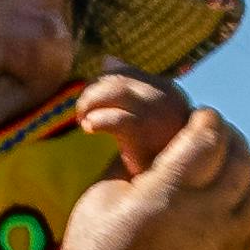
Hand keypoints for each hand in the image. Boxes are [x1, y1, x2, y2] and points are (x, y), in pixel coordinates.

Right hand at [59, 105, 249, 249]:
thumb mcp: (99, 196)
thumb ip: (133, 162)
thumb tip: (153, 141)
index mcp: (166, 194)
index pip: (209, 136)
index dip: (207, 120)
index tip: (198, 117)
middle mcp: (204, 217)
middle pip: (240, 157)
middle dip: (229, 137)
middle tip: (215, 133)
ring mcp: (224, 245)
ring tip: (238, 158)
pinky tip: (248, 190)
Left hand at [67, 66, 195, 168]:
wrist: (169, 189)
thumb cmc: (155, 151)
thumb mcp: (145, 115)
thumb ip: (129, 88)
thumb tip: (107, 60)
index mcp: (168, 91)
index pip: (128, 74)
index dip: (102, 83)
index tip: (91, 101)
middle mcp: (169, 99)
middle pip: (120, 81)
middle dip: (93, 92)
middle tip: (81, 111)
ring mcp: (161, 117)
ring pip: (117, 93)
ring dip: (91, 102)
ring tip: (82, 119)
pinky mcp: (149, 138)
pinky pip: (117, 119)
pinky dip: (98, 120)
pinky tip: (89, 128)